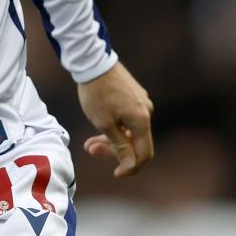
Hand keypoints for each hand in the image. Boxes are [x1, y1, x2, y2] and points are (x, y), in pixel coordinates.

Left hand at [78, 61, 153, 177]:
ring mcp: (141, 102)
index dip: (131, 167)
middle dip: (114, 151)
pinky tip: (98, 125)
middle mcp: (146, 111)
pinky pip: (128, 118)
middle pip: (136, 142)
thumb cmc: (96, 93)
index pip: (144, 154)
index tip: (116, 173)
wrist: (93, 62)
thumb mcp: (104, 124)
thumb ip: (120, 146)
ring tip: (89, 143)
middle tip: (90, 149)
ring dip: (111, 139)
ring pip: (130, 130)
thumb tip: (130, 165)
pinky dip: (114, 126)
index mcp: (142, 120)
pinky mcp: (134, 95)